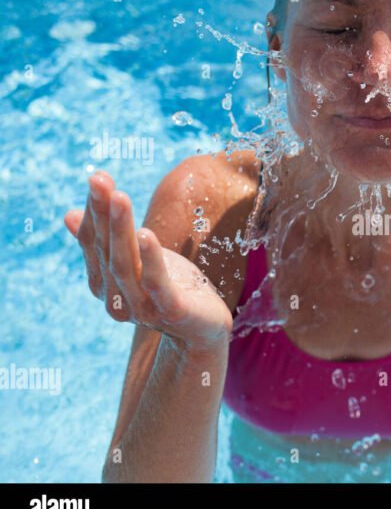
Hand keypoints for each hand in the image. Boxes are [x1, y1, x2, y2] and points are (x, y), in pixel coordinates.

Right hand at [63, 171, 232, 350]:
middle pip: (107, 250)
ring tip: (120, 198)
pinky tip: (146, 235)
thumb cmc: (172, 290)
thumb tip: (68, 214)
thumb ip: (108, 241)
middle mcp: (118, 299)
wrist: (205, 330)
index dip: (93, 211)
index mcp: (106, 285)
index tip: (97, 178)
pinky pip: (158, 284)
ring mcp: (144, 308)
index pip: (94, 243)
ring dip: (121, 230)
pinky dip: (151, 260)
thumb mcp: (139, 261)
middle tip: (100, 180)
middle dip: (103, 214)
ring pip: (127, 265)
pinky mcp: (172, 312)